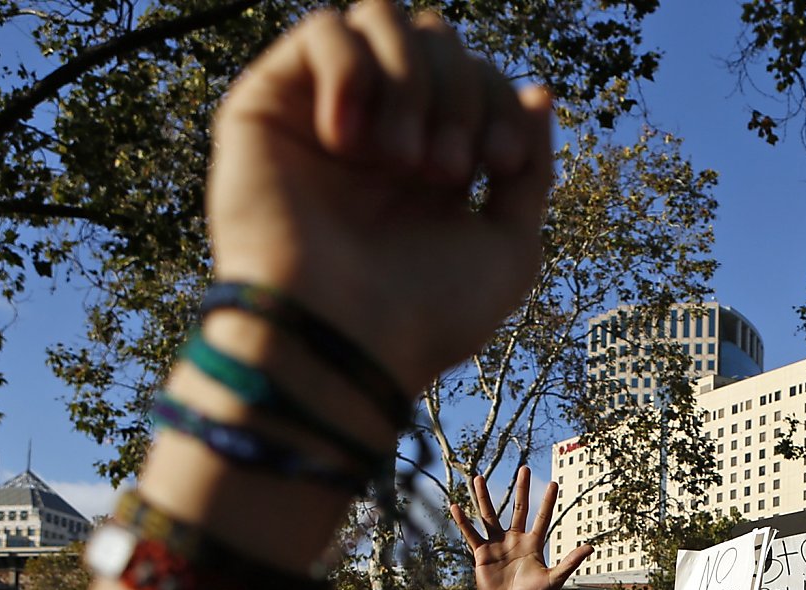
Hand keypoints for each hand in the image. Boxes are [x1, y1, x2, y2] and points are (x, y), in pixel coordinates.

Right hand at [206, 1, 555, 393]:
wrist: (341, 342)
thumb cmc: (423, 312)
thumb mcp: (510, 246)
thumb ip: (530, 167)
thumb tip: (538, 91)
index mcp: (431, 161)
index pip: (477, 75)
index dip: (500, 101)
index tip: (500, 164)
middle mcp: (377, 132)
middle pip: (436, 40)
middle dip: (460, 91)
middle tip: (445, 170)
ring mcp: (323, 115)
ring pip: (380, 19)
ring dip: (412, 77)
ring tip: (401, 156)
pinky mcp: (266, 106)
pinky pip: (321, 30)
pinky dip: (353, 69)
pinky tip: (351, 141)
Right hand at [453, 467, 589, 589]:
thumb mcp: (553, 579)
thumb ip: (570, 562)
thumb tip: (590, 548)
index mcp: (533, 544)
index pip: (542, 517)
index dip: (548, 501)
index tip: (554, 483)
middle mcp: (515, 540)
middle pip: (518, 508)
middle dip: (521, 489)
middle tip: (524, 468)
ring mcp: (497, 545)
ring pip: (489, 515)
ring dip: (484, 497)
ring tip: (478, 477)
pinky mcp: (481, 553)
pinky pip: (471, 534)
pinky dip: (462, 521)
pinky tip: (454, 506)